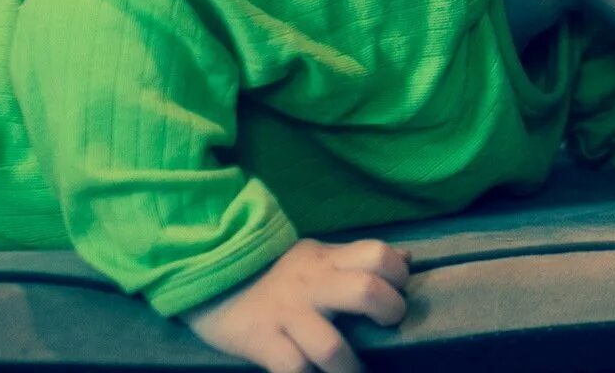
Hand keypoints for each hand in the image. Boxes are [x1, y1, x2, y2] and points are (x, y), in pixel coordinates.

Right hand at [180, 237, 410, 372]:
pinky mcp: (262, 341)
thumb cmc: (271, 271)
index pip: (378, 255)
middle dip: (389, 312)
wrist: (207, 274)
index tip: (401, 290)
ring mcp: (287, 315)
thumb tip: (407, 258)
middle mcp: (312, 284)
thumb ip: (356, 259)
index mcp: (327, 259)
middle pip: (365, 292)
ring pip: (330, 346)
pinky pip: (293, 370)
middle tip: (389, 326)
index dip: (399, 273)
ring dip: (352, 369)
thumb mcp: (316, 254)